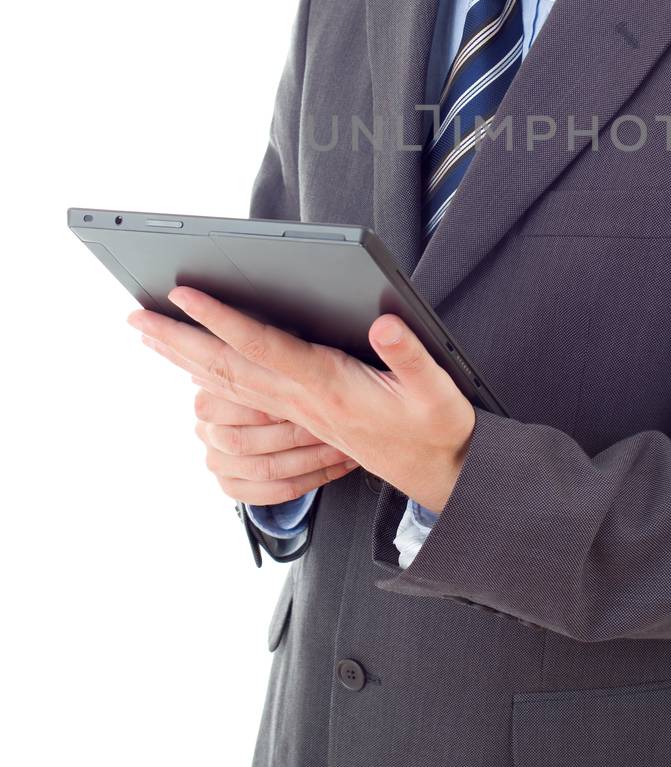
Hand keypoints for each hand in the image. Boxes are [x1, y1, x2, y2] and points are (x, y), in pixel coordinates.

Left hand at [128, 286, 476, 515]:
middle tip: (134, 314)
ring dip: (181, 358)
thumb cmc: (437, 427)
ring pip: (226, 383)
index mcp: (327, 385)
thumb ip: (410, 355)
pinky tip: (191, 365)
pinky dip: (207, 376)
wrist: (439, 472)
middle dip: (177, 339)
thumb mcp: (436, 389)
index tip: (185, 293)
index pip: (261, 346)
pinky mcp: (299, 415)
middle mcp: (301, 399)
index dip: (220, 319)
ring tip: (147, 333)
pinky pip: (240, 394)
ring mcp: (296, 410)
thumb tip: (384, 324)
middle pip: (225, 366)